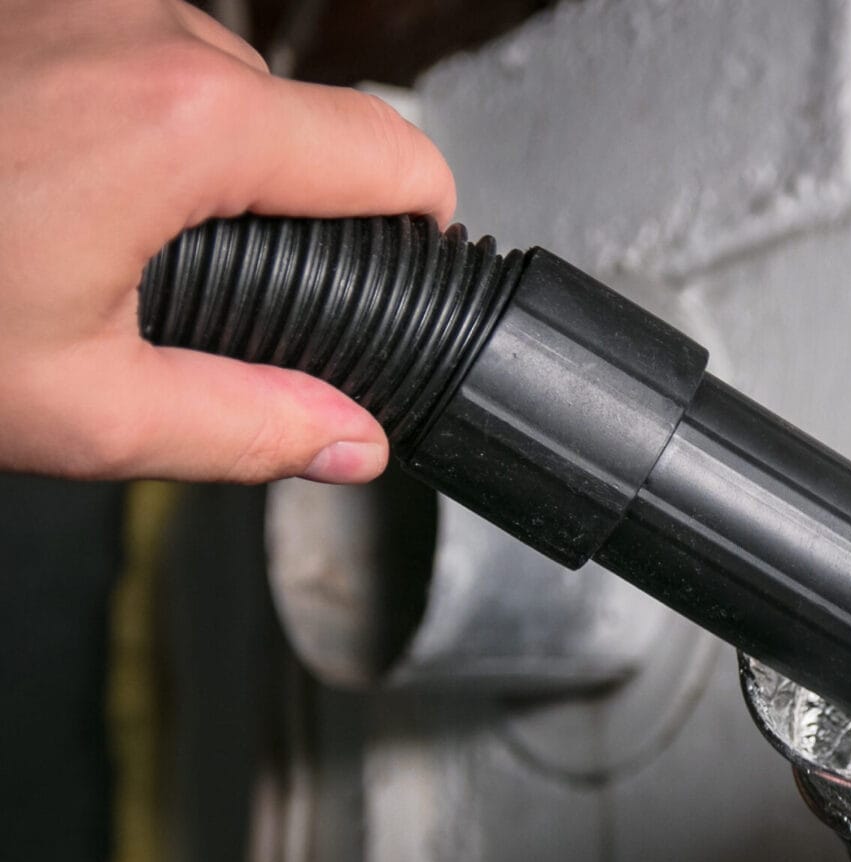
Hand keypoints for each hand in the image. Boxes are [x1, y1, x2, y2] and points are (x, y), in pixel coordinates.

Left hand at [0, 0, 455, 483]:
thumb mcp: (77, 405)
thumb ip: (245, 426)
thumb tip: (348, 440)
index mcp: (188, 125)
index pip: (390, 151)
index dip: (422, 216)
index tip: (412, 253)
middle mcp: (142, 23)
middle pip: (292, 113)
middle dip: (276, 198)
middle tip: (193, 285)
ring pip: (200, 70)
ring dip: (184, 148)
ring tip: (84, 227)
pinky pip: (114, 40)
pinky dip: (107, 105)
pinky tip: (34, 172)